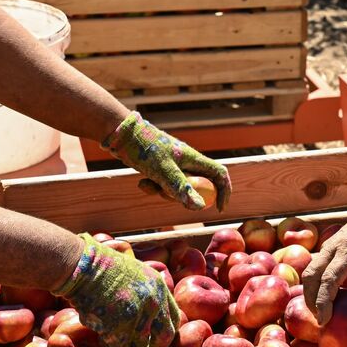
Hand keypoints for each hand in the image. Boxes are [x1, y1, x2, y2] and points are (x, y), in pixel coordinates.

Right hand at [56, 233, 180, 346]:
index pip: (175, 318)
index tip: (156, 338)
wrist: (85, 265)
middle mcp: (153, 302)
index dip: (165, 332)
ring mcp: (137, 314)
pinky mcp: (119, 325)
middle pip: (164, 337)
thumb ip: (147, 290)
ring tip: (110, 332)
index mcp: (159, 287)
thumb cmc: (103, 267)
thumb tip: (153, 311)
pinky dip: (108, 342)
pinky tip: (99, 329)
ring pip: (138, 345)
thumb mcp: (136, 271)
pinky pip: (116, 345)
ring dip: (124, 343)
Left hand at [102, 112, 231, 210]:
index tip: (218, 210)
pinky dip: (154, 187)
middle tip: (168, 196)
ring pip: (178, 187)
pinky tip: (142, 182)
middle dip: (183, 196)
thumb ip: (182, 188)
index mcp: (193, 158)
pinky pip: (164, 185)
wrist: (123, 136)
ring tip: (148, 183)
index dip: (223, 192)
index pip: (219, 174)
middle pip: (198, 185)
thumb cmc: (145, 149)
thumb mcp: (163, 171)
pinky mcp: (161, 168)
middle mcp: (187, 161)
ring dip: (164, 192)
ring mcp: (174, 164)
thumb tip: (200, 207)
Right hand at [301, 203, 346, 324]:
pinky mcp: (328, 246)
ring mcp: (329, 244)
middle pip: (312, 275)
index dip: (324, 301)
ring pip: (310, 270)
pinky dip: (314, 283)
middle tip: (320, 320)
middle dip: (311, 300)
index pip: (329, 279)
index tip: (324, 319)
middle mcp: (335, 246)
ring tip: (320, 311)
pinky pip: (315, 266)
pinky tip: (323, 295)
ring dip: (310, 292)